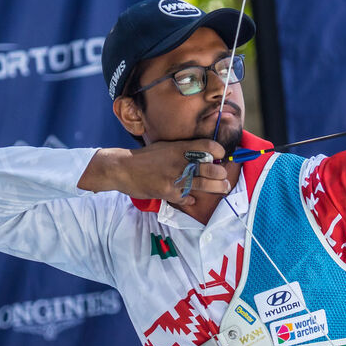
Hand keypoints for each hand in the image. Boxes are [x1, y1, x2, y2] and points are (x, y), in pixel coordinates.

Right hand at [78, 139, 230, 205]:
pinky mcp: (168, 192)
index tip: (222, 156)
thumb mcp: (166, 146)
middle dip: (221, 174)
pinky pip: (186, 197)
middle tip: (223, 176)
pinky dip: (189, 198)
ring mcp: (175, 178)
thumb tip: (204, 154)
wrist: (122, 168)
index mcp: (180, 147)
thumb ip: (184, 150)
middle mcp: (180, 162)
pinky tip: (190, 198)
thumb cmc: (145, 157)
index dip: (219, 152)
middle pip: (211, 168)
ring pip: (204, 184)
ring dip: (217, 187)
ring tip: (224, 188)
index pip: (208, 147)